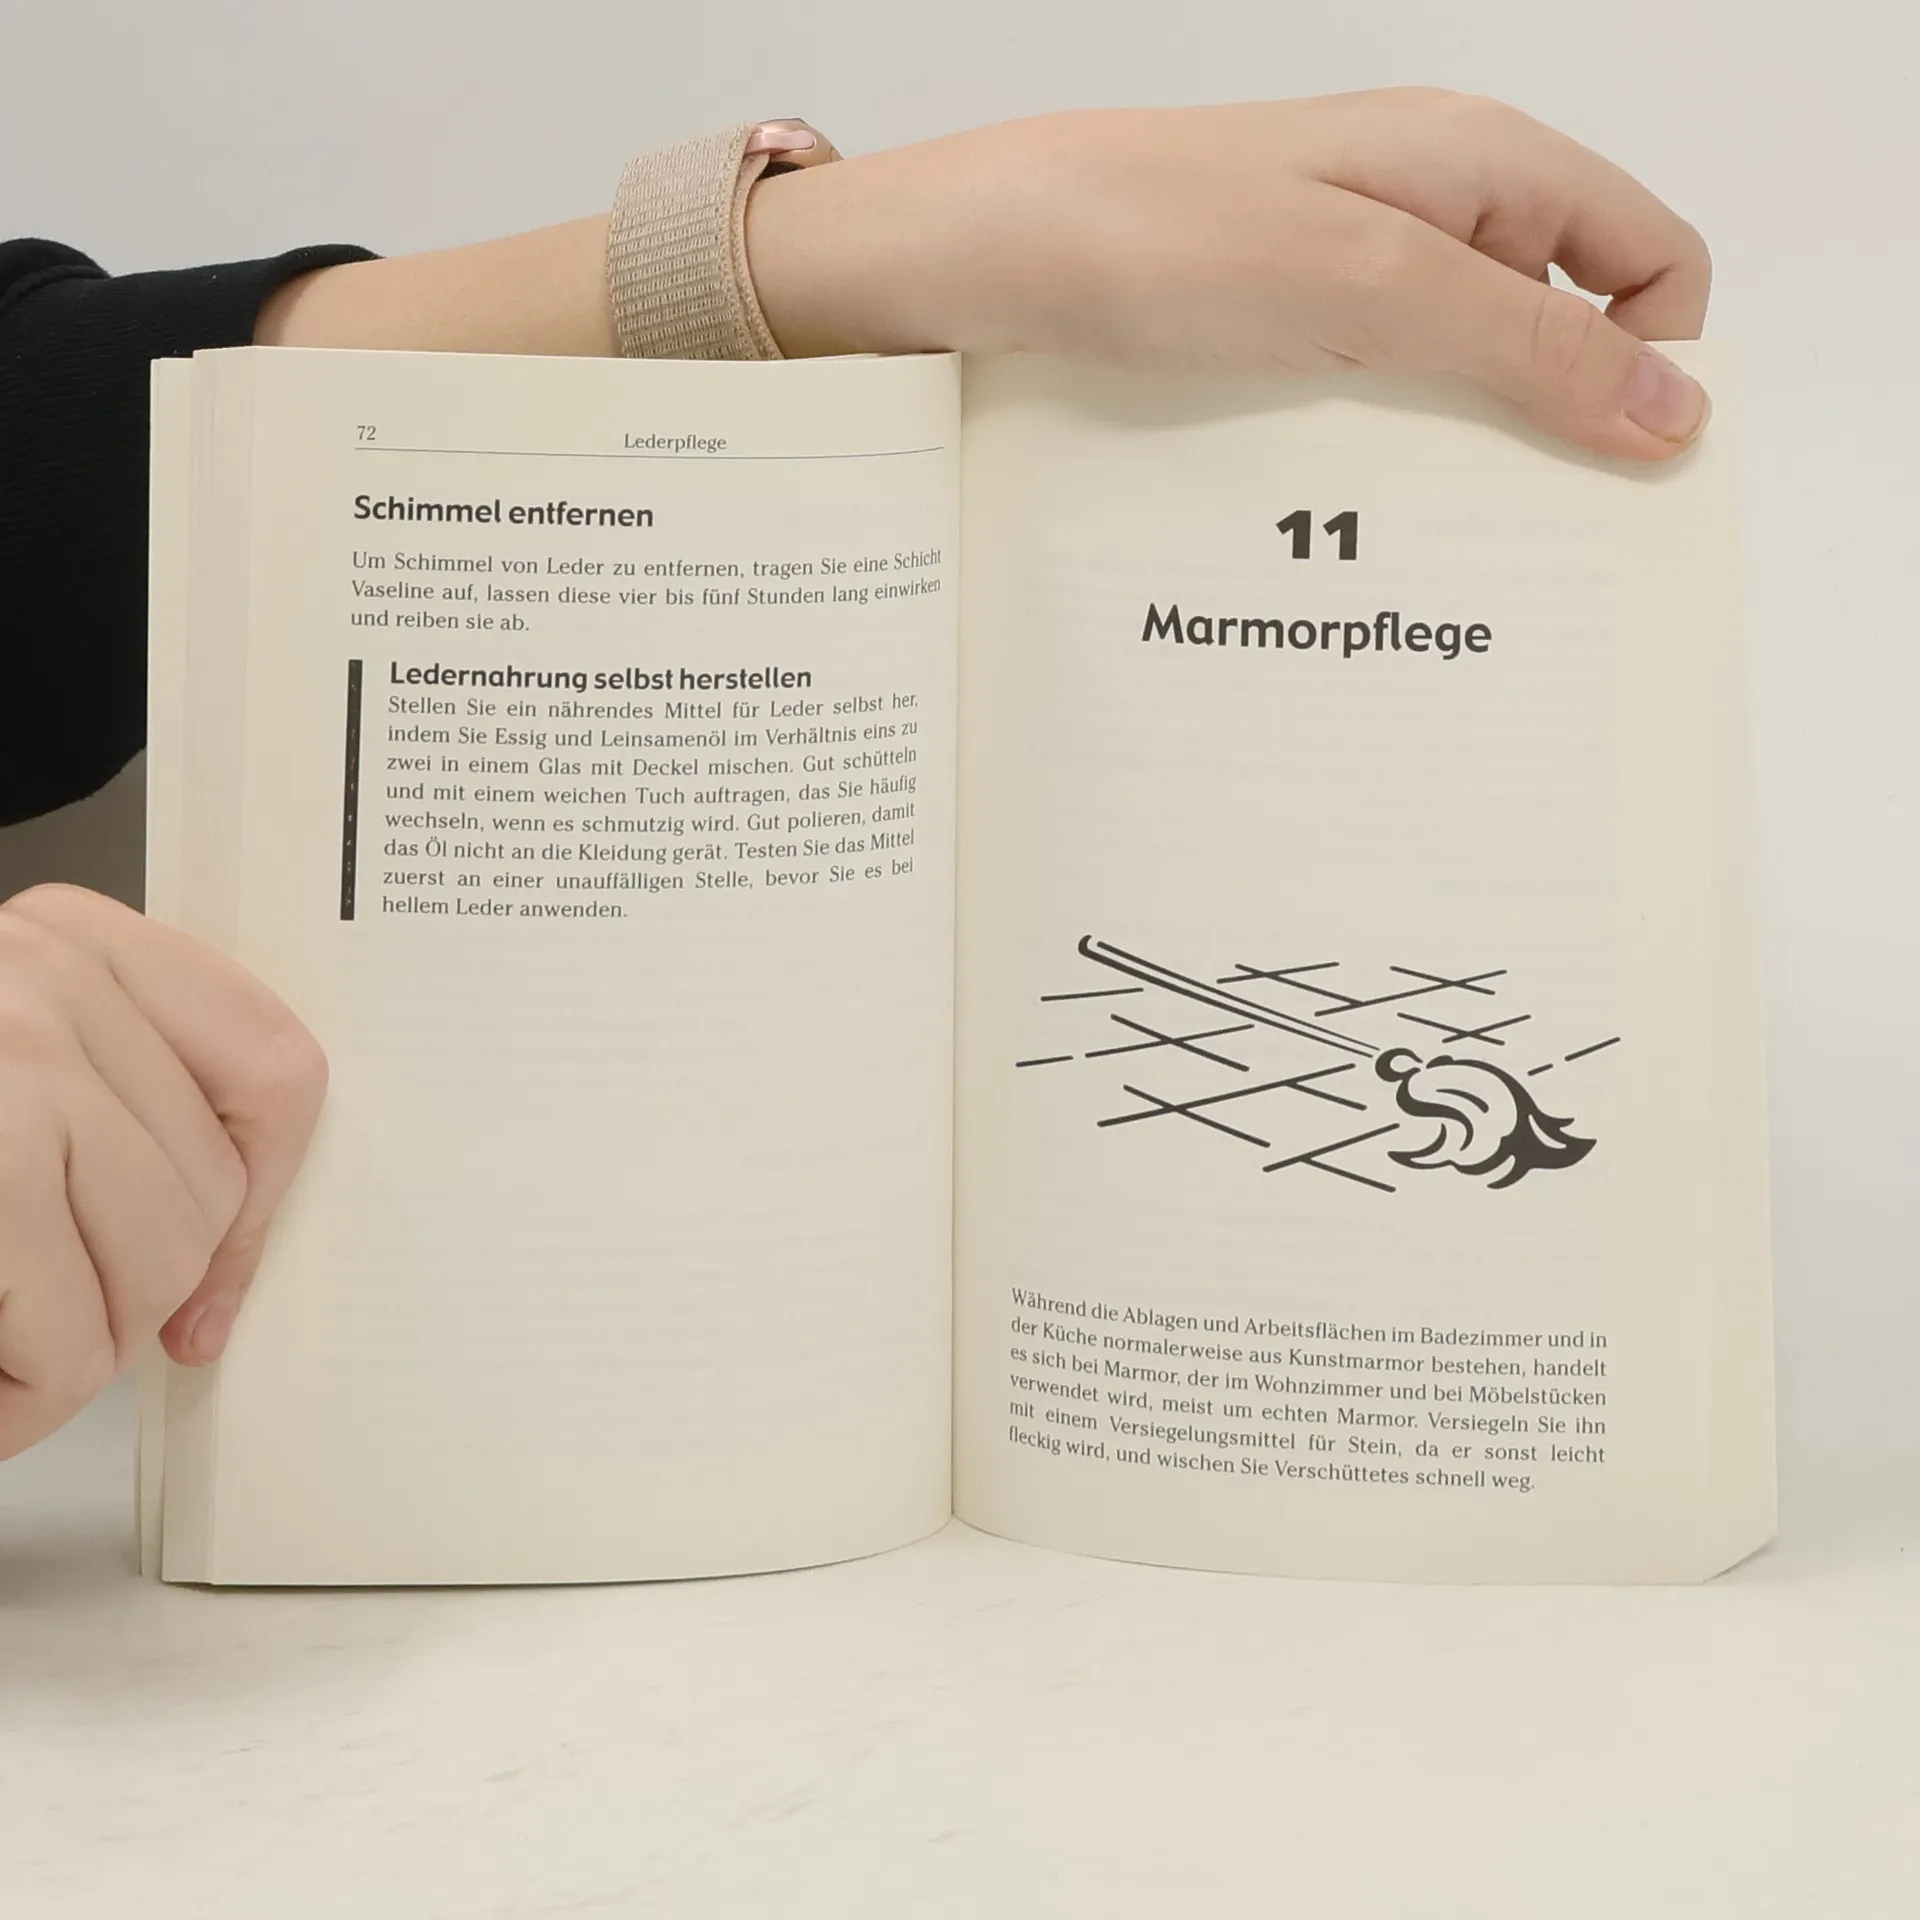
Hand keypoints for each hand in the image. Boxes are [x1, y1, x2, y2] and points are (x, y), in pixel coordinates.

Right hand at [0, 886, 325, 1459]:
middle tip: (50, 1327)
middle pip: (210, 1193)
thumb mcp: (13, 1062)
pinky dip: (22, 1404)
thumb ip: (113, 1109)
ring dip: (74, 1356)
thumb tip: (213, 1277)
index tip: (212, 1279)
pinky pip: (65, 1340)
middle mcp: (44, 983)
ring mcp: (10, 1071)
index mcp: (75, 940)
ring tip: (5, 1358)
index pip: (276, 1070)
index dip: (260, 1199)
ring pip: (154, 1272)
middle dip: (140, 1295)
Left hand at [747, 93, 1711, 460]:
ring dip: (1456, 468)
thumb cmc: (1156, 234)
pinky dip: (1374, 468)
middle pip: (1557, 333)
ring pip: (1457, 387)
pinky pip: (1367, 409)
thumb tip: (1676, 413)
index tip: (1616, 472)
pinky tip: (1340, 526)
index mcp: (1480, 164)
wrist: (977, 256)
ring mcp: (1346, 280)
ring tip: (1413, 553)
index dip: (1654, 358)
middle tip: (1516, 552)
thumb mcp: (1370, 289)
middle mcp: (1426, 216)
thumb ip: (1529, 346)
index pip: (1647, 257)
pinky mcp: (1278, 338)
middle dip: (1553, 437)